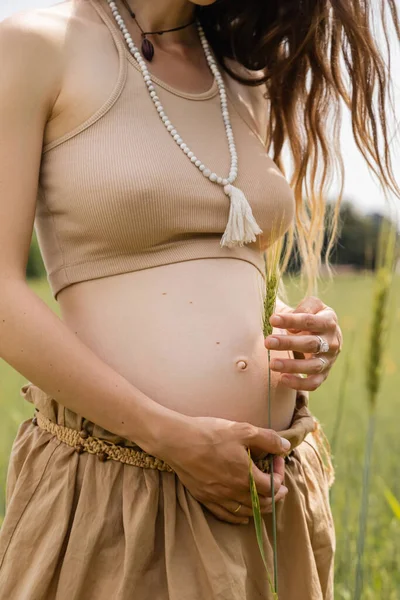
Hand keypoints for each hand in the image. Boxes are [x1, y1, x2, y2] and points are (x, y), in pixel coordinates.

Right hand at [152, 414, 290, 524]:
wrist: (178, 441)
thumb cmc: (210, 433)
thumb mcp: (243, 430)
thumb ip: (268, 439)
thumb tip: (286, 446)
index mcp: (246, 477)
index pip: (273, 486)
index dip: (280, 474)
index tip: (277, 459)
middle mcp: (234, 492)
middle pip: (262, 504)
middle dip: (275, 495)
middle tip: (279, 484)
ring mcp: (218, 498)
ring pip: (246, 512)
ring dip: (260, 507)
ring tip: (265, 498)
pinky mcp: (205, 498)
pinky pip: (226, 515)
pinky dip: (239, 517)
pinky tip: (243, 515)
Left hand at [264, 295, 342, 391]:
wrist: (326, 335)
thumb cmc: (313, 318)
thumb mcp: (313, 305)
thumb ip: (305, 307)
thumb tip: (293, 321)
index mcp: (328, 322)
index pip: (309, 321)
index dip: (290, 320)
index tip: (272, 319)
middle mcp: (331, 342)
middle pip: (310, 344)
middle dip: (288, 343)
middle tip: (268, 342)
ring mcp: (328, 360)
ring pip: (312, 366)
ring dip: (292, 366)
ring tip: (272, 364)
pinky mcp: (324, 374)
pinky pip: (313, 383)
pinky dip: (299, 384)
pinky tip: (282, 379)